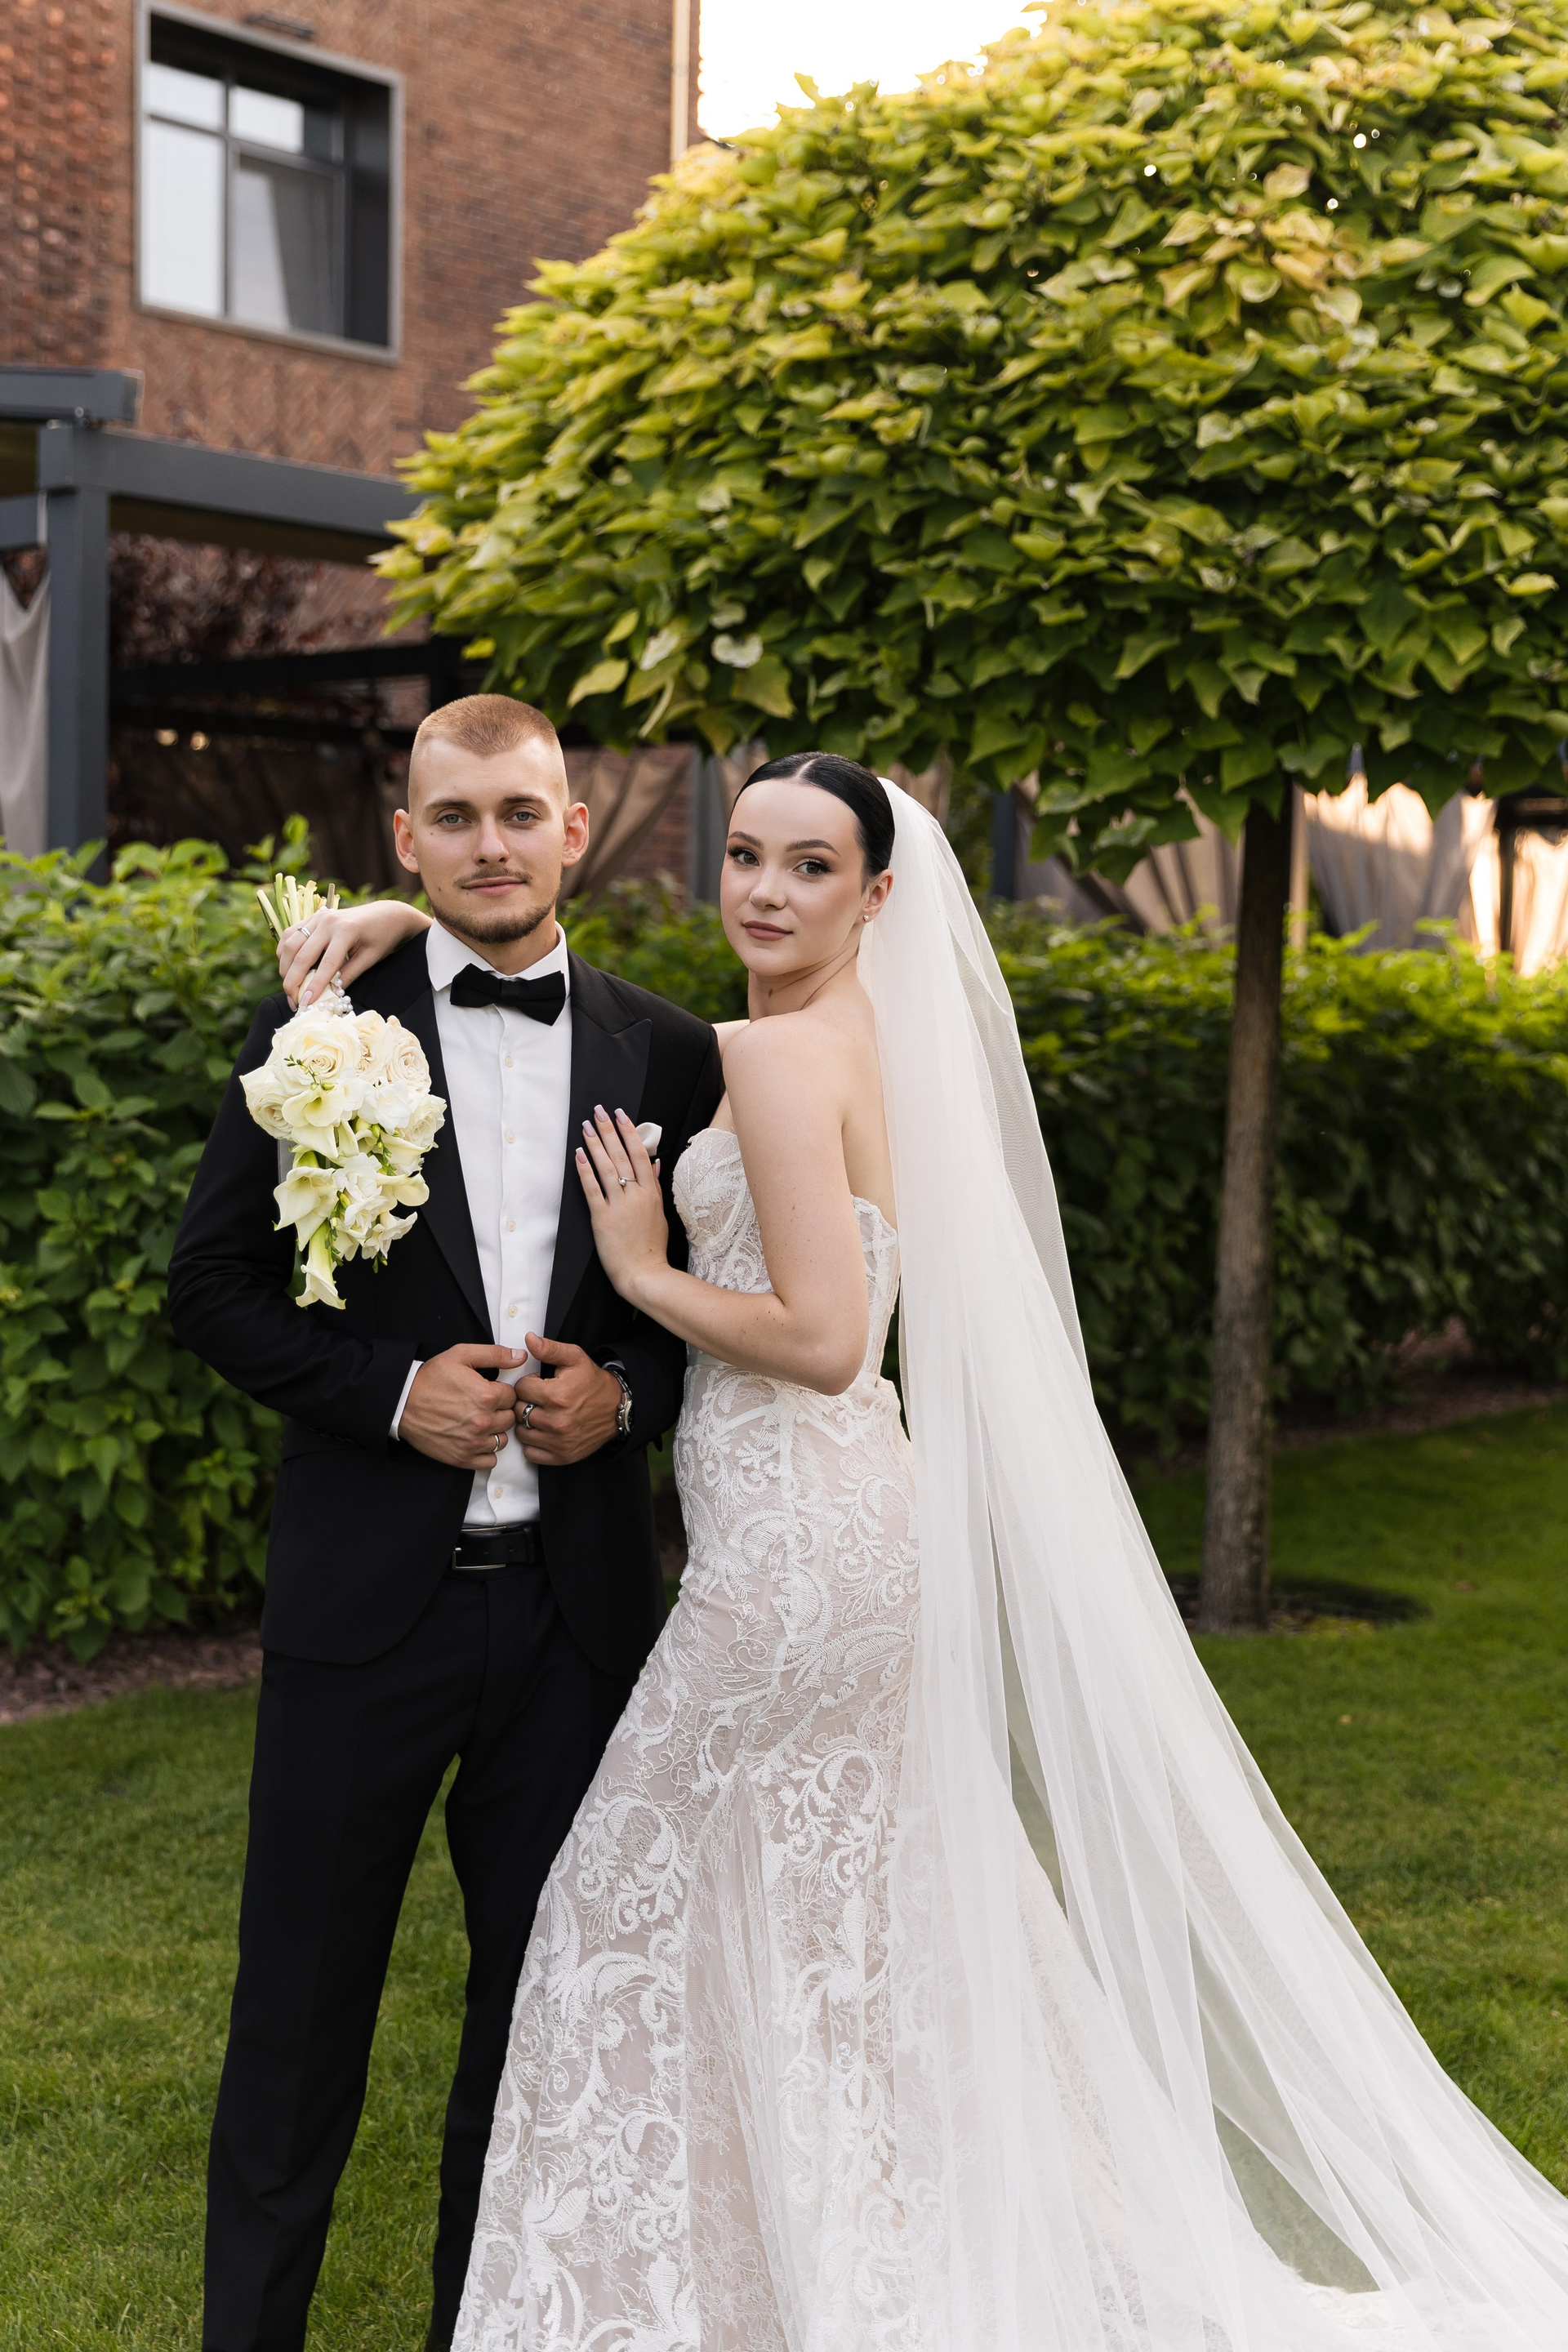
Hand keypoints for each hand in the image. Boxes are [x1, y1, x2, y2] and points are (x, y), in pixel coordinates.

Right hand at [278, 899, 430, 1007]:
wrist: (386, 914)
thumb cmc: (382, 937)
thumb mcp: (370, 958)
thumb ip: (349, 975)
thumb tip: (329, 996)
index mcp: (345, 931)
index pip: (325, 964)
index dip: (314, 986)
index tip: (305, 1004)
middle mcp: (327, 922)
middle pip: (301, 955)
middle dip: (293, 981)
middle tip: (293, 1001)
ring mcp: (318, 917)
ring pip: (290, 944)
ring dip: (285, 967)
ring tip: (290, 987)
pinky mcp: (312, 917)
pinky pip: (290, 935)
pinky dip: (284, 952)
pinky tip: (288, 967)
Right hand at [398, 1343, 525, 1468]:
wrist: (402, 1403)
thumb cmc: (430, 1379)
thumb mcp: (461, 1356)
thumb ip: (494, 1354)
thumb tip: (520, 1356)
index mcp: (486, 1396)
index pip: (512, 1397)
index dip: (501, 1392)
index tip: (489, 1391)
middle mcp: (482, 1422)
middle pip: (510, 1419)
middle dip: (499, 1411)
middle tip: (482, 1406)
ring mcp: (473, 1443)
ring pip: (502, 1440)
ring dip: (494, 1432)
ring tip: (478, 1421)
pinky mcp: (462, 1458)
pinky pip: (490, 1461)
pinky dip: (486, 1452)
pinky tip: (475, 1439)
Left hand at [513, 1333, 622, 1463]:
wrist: (617, 1409)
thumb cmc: (593, 1383)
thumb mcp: (575, 1359)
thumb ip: (550, 1349)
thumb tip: (529, 1339)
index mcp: (557, 1396)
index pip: (520, 1389)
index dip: (527, 1384)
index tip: (538, 1384)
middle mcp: (557, 1421)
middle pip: (518, 1411)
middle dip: (524, 1403)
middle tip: (538, 1399)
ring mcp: (559, 1442)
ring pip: (521, 1433)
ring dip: (527, 1424)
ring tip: (540, 1414)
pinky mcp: (562, 1456)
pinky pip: (531, 1453)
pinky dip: (533, 1443)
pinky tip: (543, 1432)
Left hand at [574, 1105, 668, 1306]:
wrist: (645, 1273)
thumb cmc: (652, 1247)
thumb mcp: (660, 1214)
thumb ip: (656, 1187)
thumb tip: (655, 1163)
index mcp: (651, 1193)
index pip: (640, 1154)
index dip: (629, 1132)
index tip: (621, 1115)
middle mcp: (636, 1195)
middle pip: (622, 1155)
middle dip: (609, 1131)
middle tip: (599, 1111)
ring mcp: (619, 1206)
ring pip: (607, 1168)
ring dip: (595, 1144)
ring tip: (586, 1126)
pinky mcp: (603, 1218)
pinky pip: (592, 1189)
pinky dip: (585, 1170)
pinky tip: (579, 1155)